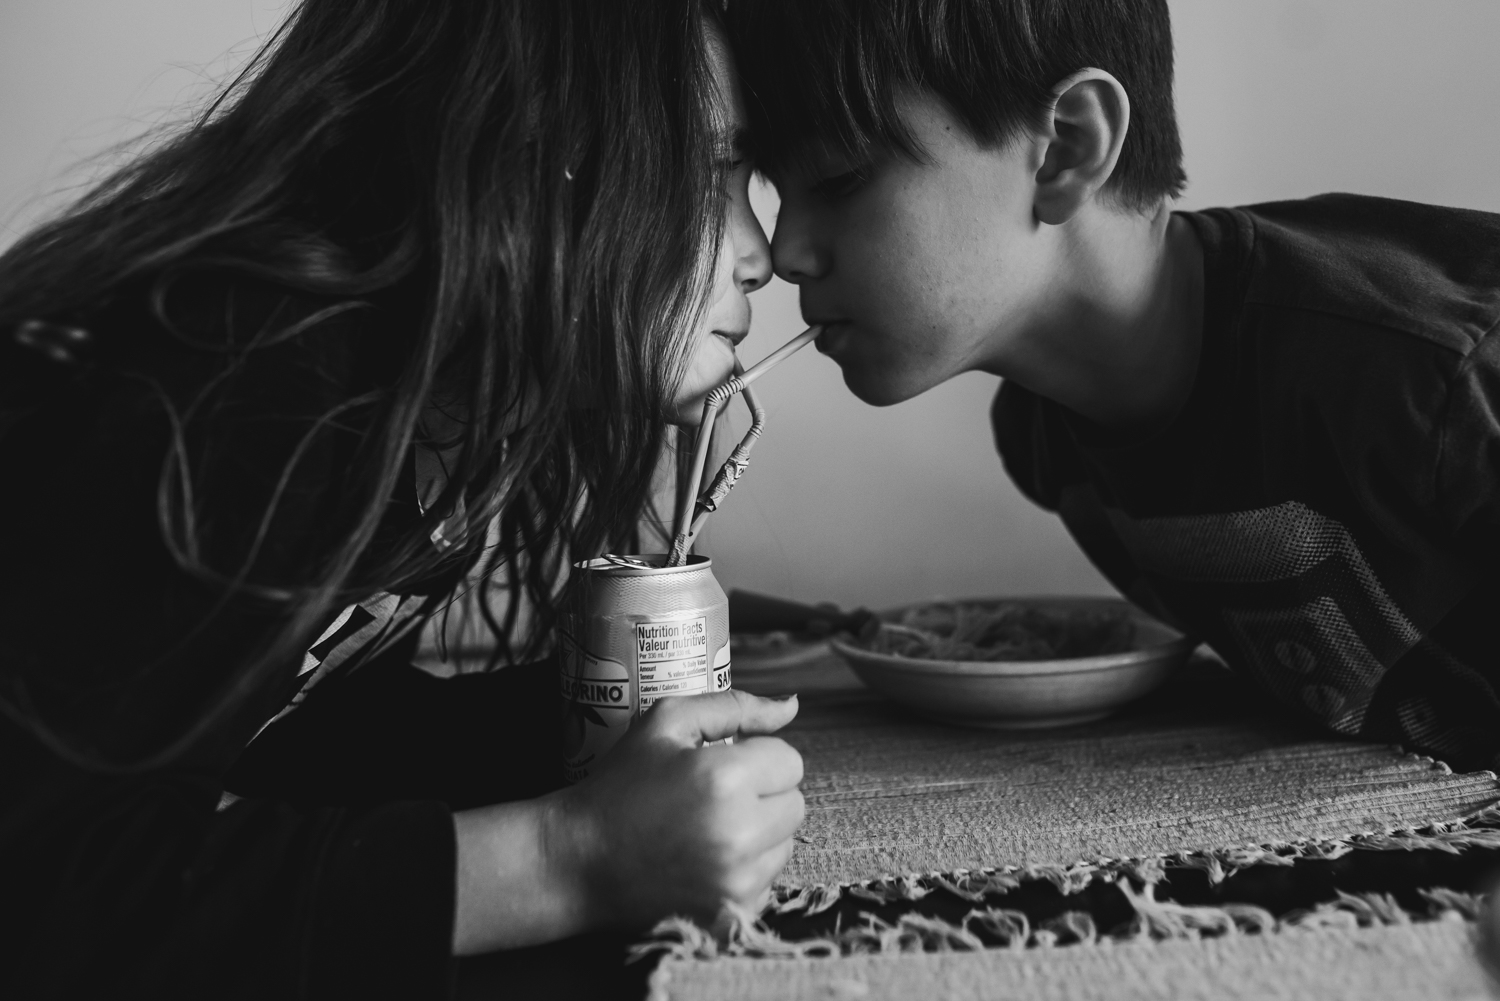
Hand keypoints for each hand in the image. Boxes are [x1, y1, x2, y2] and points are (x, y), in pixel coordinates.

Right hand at [555, 689, 803, 928]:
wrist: (577, 860)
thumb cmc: (620, 785)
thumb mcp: (665, 723)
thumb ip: (733, 706)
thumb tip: (791, 705)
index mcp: (726, 779)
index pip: (790, 761)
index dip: (757, 758)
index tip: (721, 766)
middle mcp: (739, 834)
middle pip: (795, 805)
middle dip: (763, 795)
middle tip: (714, 796)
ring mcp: (736, 882)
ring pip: (785, 845)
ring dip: (759, 834)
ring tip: (707, 828)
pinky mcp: (730, 914)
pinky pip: (767, 882)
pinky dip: (746, 871)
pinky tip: (703, 860)